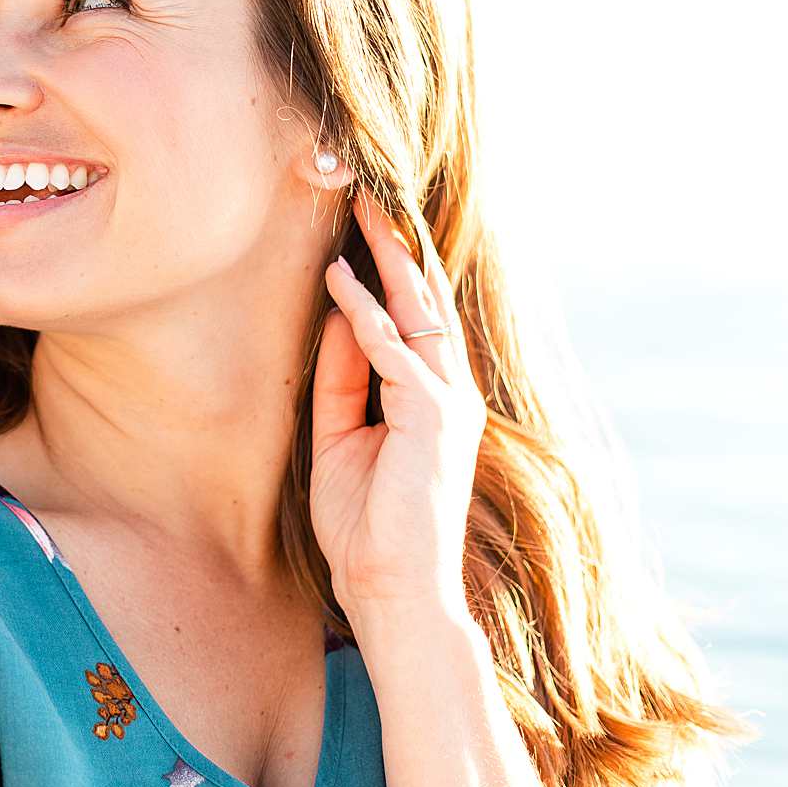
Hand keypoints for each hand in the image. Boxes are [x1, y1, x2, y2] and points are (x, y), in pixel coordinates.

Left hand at [308, 191, 485, 624]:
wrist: (391, 591)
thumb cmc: (366, 526)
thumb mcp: (340, 438)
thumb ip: (341, 378)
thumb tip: (338, 315)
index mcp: (431, 400)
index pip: (413, 320)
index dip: (389, 271)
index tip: (361, 224)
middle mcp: (449, 395)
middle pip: (425, 303)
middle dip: (397, 248)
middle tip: (368, 195)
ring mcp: (448, 406)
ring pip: (420, 315)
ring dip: (390, 262)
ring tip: (364, 213)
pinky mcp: (434, 421)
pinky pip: (395, 353)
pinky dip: (367, 315)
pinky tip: (343, 281)